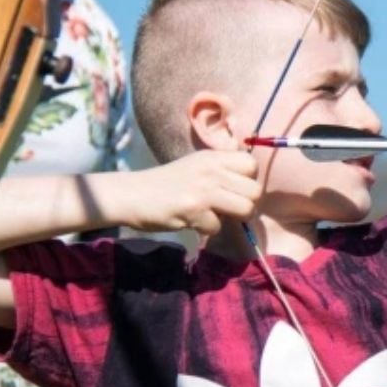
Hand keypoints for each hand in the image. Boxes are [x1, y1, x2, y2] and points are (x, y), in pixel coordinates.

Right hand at [126, 151, 261, 236]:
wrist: (131, 194)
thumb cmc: (168, 182)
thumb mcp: (196, 165)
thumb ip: (222, 168)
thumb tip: (251, 173)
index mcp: (214, 157)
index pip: (252, 165)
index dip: (248, 181)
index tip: (234, 189)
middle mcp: (212, 169)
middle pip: (255, 191)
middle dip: (246, 205)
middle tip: (228, 209)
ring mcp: (203, 189)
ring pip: (245, 209)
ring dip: (232, 219)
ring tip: (214, 216)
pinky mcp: (192, 209)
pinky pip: (217, 226)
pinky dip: (206, 229)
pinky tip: (192, 221)